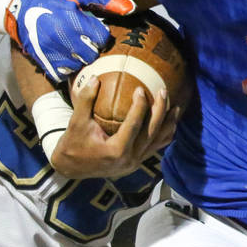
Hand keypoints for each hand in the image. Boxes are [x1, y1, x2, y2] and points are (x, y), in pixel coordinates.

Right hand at [4, 0, 136, 81]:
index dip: (101, 35)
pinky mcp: (43, 61)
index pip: (101, 38)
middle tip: (86, 40)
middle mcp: (62, 37)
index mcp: (73, 19)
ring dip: (80, 59)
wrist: (22, 9)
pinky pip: (64, 74)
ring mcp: (52, 51)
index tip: (95, 31)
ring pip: (79, 65)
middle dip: (92, 48)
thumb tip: (130, 8)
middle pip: (92, 54)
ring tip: (75, 48)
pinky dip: (67, 68)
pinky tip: (66, 56)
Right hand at [50, 76, 178, 178]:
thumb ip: (85, 100)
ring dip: (168, 123)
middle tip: (163, 91)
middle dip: (160, 110)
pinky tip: (169, 121)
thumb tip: (94, 78)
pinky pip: (155, 147)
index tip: (140, 89)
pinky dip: (164, 134)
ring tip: (175, 106)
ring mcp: (135, 163)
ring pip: (158, 142)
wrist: (71, 168)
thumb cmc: (73, 143)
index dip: (139, 106)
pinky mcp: (137, 163)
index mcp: (115, 150)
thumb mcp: (76, 122)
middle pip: (151, 132)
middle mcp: (129, 159)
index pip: (133, 125)